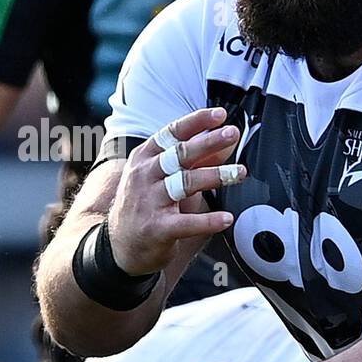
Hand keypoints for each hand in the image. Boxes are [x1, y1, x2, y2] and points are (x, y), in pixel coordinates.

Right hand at [107, 107, 245, 275]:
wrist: (120, 246)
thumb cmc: (147, 205)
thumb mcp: (164, 177)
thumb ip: (195, 160)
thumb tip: (226, 141)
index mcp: (145, 158)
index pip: (171, 134)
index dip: (196, 122)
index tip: (220, 115)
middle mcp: (144, 176)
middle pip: (180, 154)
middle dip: (208, 142)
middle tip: (232, 134)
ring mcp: (149, 202)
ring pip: (185, 183)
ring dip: (216, 176)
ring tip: (241, 172)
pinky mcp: (156, 228)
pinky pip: (186, 223)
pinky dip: (208, 221)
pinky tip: (227, 218)